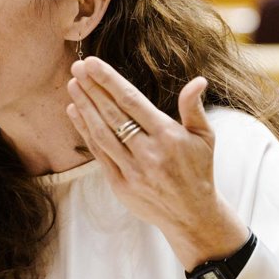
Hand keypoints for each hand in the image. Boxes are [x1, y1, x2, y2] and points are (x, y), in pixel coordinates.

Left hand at [66, 57, 247, 268]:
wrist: (192, 216)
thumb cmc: (199, 170)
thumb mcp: (205, 137)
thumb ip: (194, 108)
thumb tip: (197, 80)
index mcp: (168, 136)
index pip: (132, 101)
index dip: (109, 81)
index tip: (92, 63)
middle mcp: (148, 153)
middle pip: (112, 115)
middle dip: (92, 89)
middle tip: (77, 66)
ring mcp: (132, 171)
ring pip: (101, 133)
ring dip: (84, 107)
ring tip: (73, 85)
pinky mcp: (119, 185)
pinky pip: (98, 153)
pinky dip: (85, 131)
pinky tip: (74, 112)